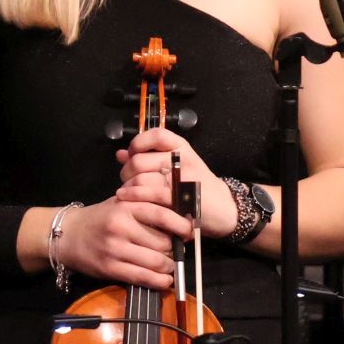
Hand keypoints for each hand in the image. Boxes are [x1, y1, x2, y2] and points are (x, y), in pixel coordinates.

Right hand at [53, 197, 190, 292]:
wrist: (67, 234)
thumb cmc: (99, 218)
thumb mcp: (120, 203)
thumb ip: (145, 207)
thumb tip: (180, 219)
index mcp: (126, 206)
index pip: (161, 214)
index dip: (181, 225)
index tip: (190, 232)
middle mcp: (121, 226)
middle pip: (163, 242)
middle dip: (175, 250)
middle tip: (177, 251)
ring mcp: (115, 248)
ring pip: (156, 262)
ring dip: (169, 267)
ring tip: (169, 266)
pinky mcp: (110, 268)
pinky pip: (142, 277)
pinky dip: (159, 281)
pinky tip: (164, 280)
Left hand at [115, 126, 231, 236]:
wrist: (223, 209)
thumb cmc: (195, 186)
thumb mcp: (175, 166)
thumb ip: (148, 158)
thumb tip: (120, 154)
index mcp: (181, 147)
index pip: (155, 135)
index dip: (137, 143)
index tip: (131, 155)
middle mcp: (182, 159)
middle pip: (140, 160)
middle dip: (126, 171)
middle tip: (125, 180)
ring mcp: (182, 178)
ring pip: (141, 179)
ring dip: (127, 187)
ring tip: (125, 192)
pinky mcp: (181, 197)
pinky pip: (149, 194)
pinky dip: (133, 196)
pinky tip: (125, 198)